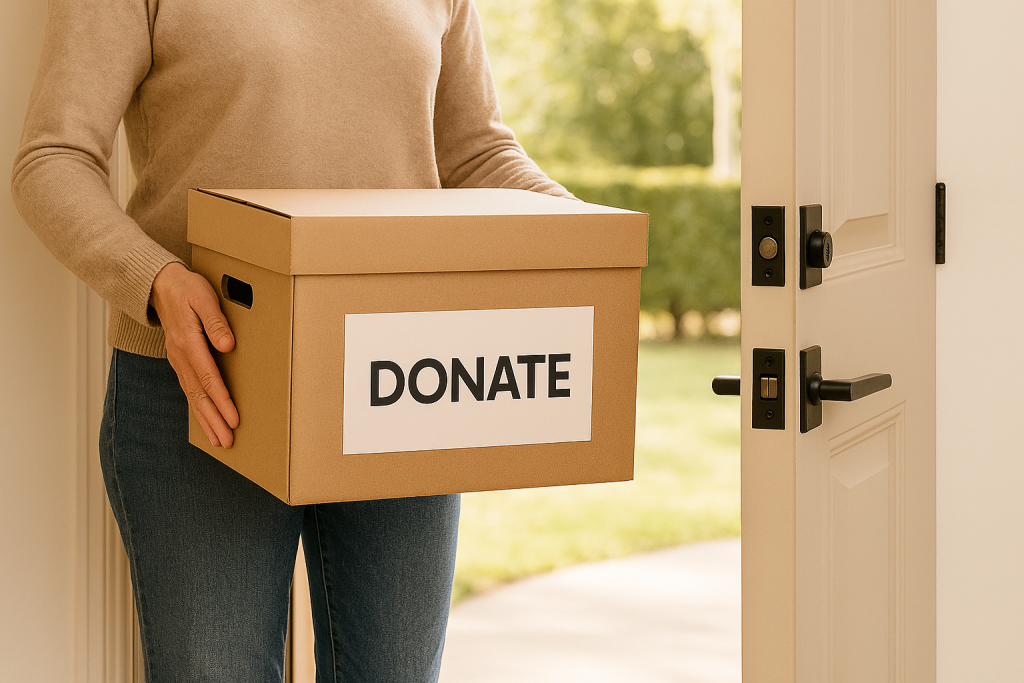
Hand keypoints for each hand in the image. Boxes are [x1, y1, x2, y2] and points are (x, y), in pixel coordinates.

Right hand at [150, 263, 238, 447]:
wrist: (160, 284)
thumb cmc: (187, 289)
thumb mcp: (204, 297)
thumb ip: (216, 321)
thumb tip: (228, 345)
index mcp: (188, 342)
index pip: (208, 378)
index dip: (222, 400)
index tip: (234, 419)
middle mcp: (180, 356)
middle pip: (199, 395)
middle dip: (214, 420)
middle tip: (228, 441)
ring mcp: (178, 360)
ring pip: (193, 396)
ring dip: (206, 419)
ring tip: (220, 440)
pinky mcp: (180, 361)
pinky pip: (189, 389)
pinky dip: (198, 408)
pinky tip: (207, 420)